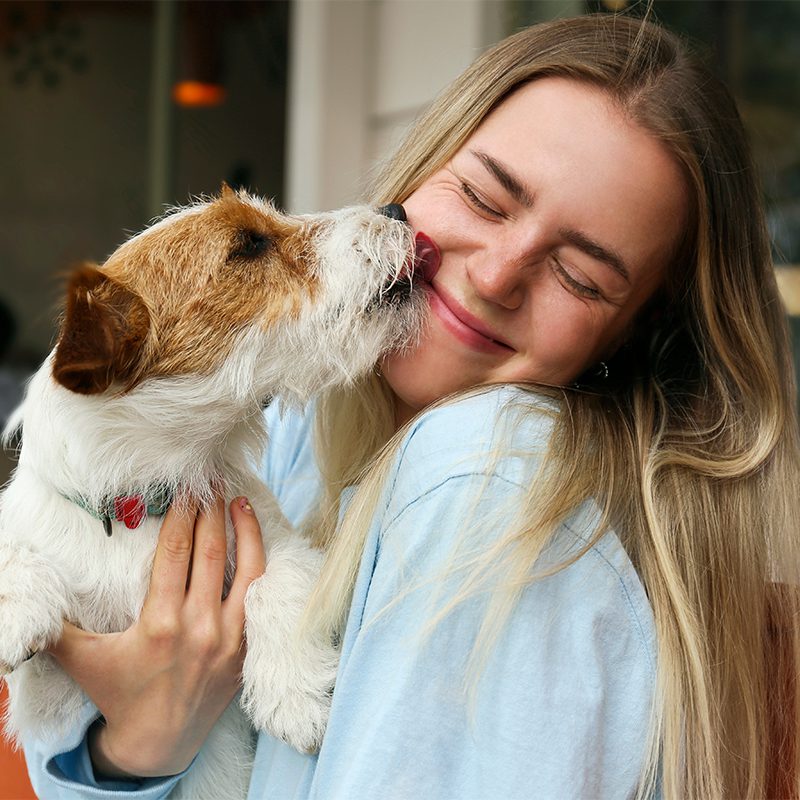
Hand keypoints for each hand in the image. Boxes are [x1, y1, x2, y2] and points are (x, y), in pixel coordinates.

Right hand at [48, 495, 265, 778]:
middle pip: (210, 553)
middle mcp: (199, 627)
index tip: (184, 490)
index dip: (181, 516)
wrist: (159, 743)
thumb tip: (26, 591)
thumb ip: (54, 626)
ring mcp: (229, 638)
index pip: (175, 554)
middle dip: (210, 511)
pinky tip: (259, 542)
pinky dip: (261, 565)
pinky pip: (260, 598)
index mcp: (159, 624)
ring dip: (245, 530)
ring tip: (239, 500)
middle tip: (211, 481)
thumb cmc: (119, 693)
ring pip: (246, 570)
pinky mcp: (247, 648)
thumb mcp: (82, 660)